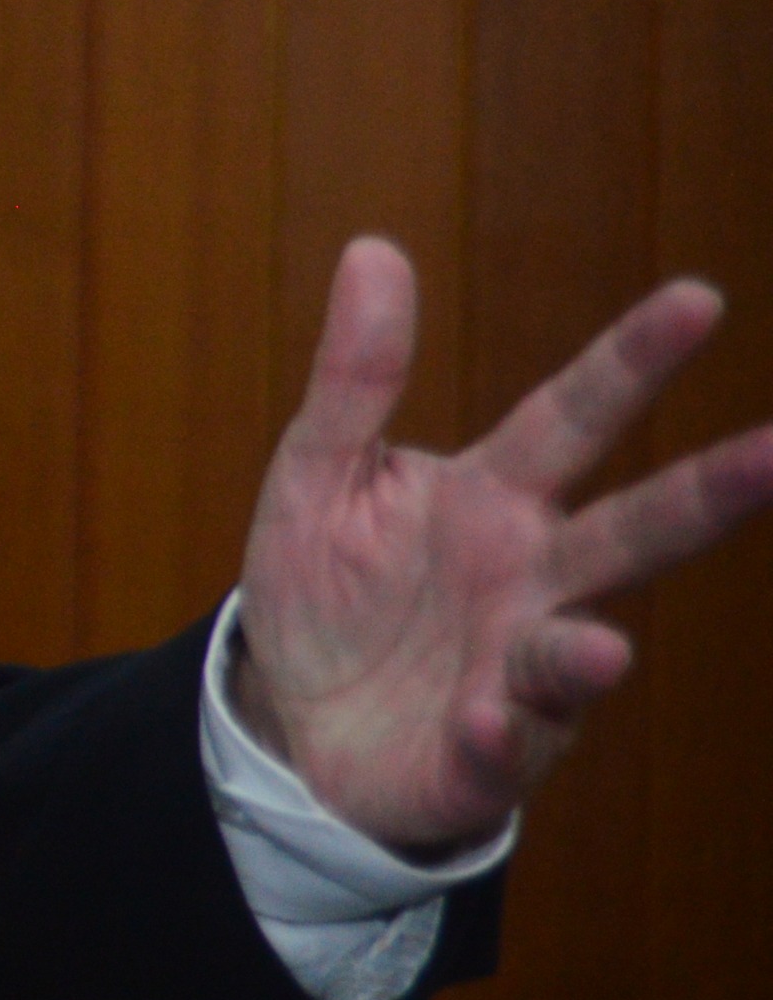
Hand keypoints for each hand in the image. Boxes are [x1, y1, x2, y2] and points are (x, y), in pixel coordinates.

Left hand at [234, 238, 772, 856]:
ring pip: (575, 653)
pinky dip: (497, 734)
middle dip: (705, 495)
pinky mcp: (487, 751)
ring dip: (586, 653)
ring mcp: (517, 667)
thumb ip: (355, 377)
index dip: (631, 360)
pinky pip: (501, 744)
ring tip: (597, 652)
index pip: (572, 416)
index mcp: (495, 496)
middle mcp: (530, 577)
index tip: (699, 298)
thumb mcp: (319, 471)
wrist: (293, 716)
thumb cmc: (329, 585)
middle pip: (630, 530)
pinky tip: (482, 722)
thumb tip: (372, 249)